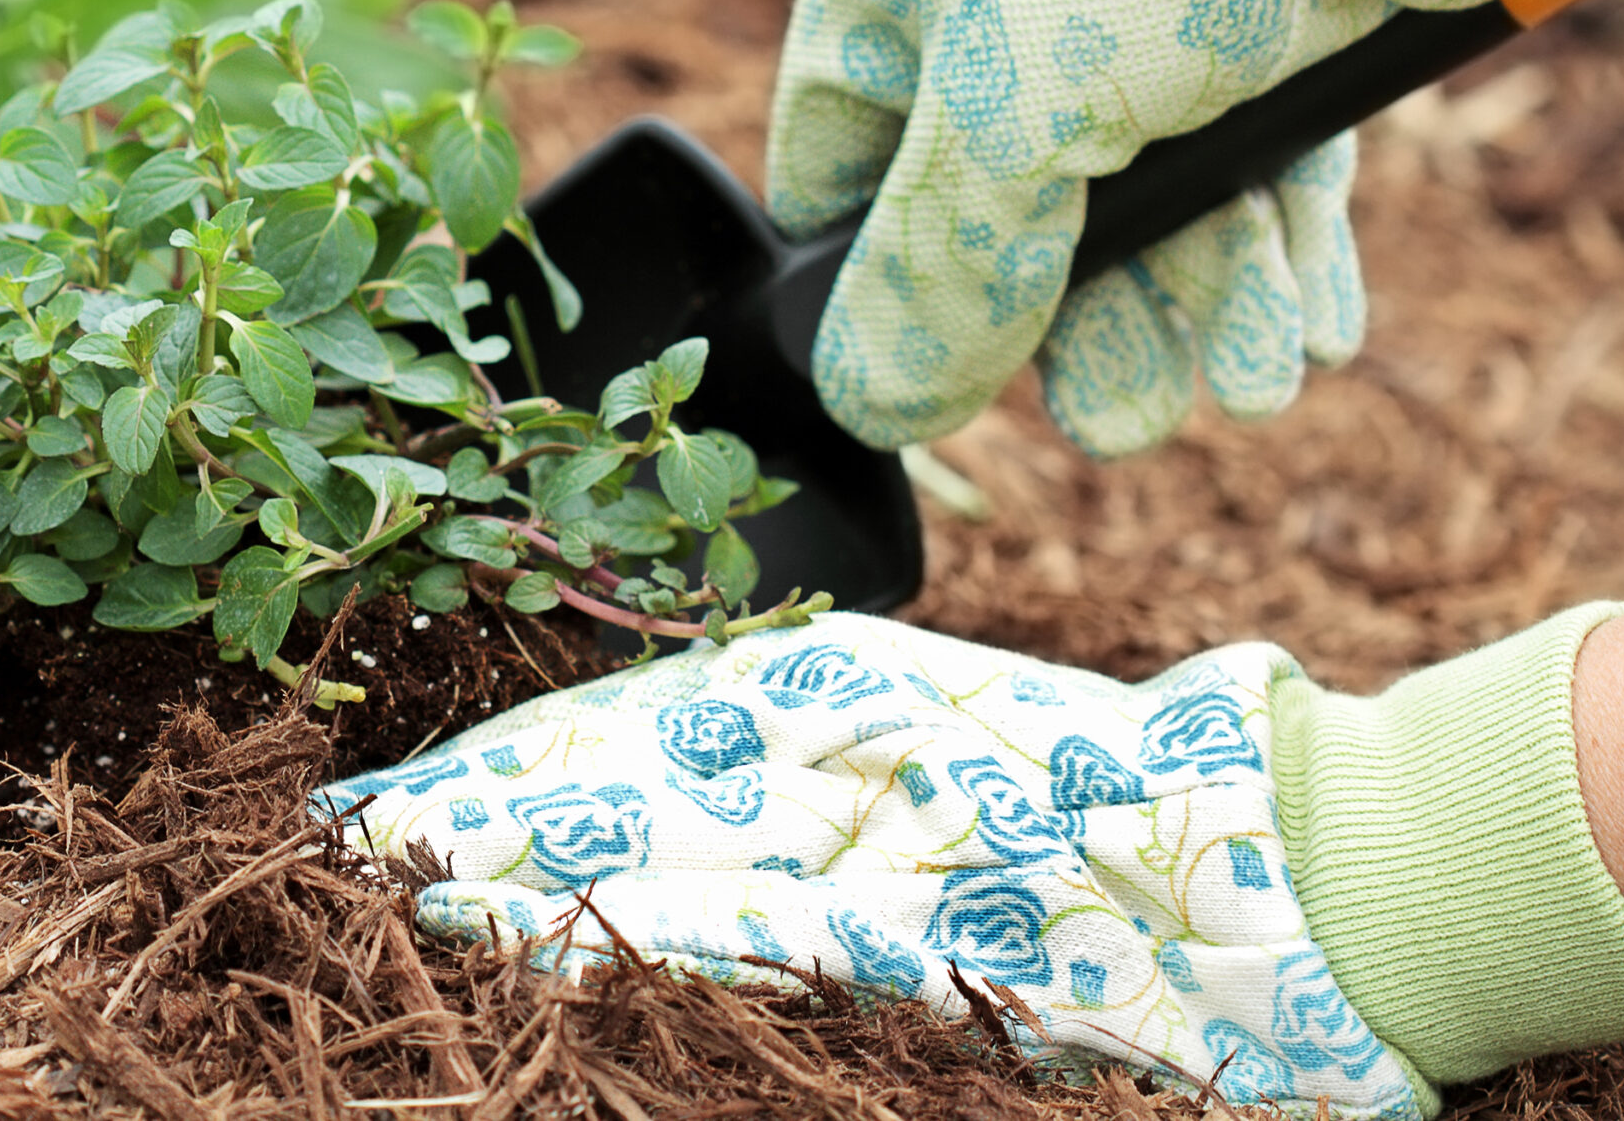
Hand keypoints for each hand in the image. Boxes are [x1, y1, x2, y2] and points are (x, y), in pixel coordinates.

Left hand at [322, 614, 1426, 1118]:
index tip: (393, 786)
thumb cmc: (1097, 792)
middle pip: (610, 766)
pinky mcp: (917, 919)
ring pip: (656, 834)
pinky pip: (757, 926)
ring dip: (517, 864)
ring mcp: (871, 823)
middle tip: (344, 830)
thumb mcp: (928, 725)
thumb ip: (801, 740)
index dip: (497, 754)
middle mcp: (832, 733)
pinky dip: (640, 930)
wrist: (1280, 850)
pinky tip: (542, 944)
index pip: (621, 715)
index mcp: (829, 678)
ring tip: (398, 881)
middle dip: (472, 801)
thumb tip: (652, 779)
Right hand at [772, 0, 1386, 456]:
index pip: (839, 174)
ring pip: (1146, 197)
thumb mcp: (1001, 127)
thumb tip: (871, 401)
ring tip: (1251, 384)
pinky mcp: (1265, 16)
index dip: (880, 291)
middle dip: (1083, 330)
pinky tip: (1305, 327)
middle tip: (1133, 424)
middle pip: (1014, 211)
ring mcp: (1137, 2)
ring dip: (1196, 306)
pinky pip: (1248, 161)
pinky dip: (1271, 250)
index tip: (947, 382)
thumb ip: (934, 274)